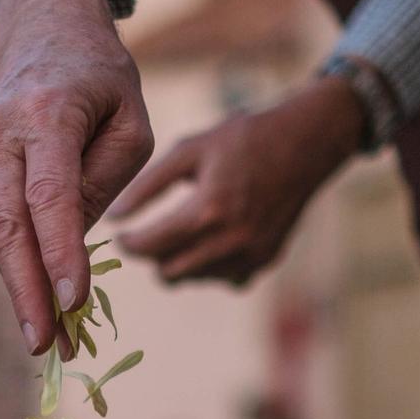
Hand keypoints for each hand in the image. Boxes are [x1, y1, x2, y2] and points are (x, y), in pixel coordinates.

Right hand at [0, 0, 153, 357]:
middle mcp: (1, 136)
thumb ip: (107, 180)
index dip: (60, 253)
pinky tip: (42, 306)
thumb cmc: (100, 74)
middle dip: (27, 292)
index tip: (74, 303)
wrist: (42, 26)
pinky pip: (2, 227)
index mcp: (45, 116)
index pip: (50, 197)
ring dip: (22, 291)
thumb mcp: (131, 119)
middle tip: (46, 346)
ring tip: (49, 342)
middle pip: (8, 227)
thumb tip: (74, 243)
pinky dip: (20, 269)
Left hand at [110, 76, 362, 285]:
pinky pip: (225, 278)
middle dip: (153, 255)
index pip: (151, 246)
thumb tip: (114, 217)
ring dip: (181, 261)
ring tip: (183, 230)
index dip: (128, 243)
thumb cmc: (242, 139)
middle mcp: (230, 241)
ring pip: (195, 278)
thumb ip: (147, 185)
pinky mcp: (266, 261)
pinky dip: (212, 265)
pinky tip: (214, 238)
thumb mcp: (190, 150)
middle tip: (148, 234)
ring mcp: (251, 255)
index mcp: (207, 211)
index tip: (120, 235)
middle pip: (169, 272)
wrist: (305, 144)